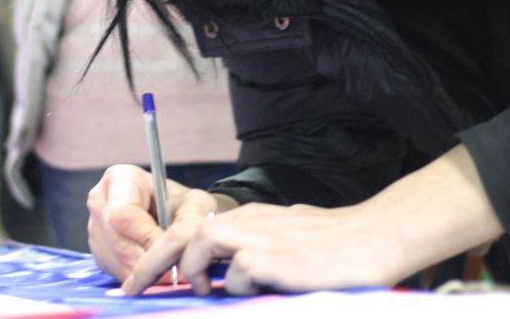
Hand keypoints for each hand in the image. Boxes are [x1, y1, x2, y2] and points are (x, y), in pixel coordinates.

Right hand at [86, 164, 223, 282]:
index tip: (170, 246)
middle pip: (117, 241)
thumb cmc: (184, 202)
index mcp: (118, 178)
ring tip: (170, 270)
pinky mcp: (100, 253)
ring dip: (146, 273)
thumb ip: (187, 221)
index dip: (146, 236)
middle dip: (148, 259)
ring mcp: (95, 229)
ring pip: (117, 261)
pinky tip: (158, 271)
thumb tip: (177, 250)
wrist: (178, 213)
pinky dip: (140, 278)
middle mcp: (99, 202)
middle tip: (175, 267)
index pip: (123, 214)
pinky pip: (117, 272)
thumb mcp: (194, 203)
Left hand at [124, 201, 406, 295]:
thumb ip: (259, 249)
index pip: (192, 228)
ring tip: (200, 291)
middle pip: (182, 232)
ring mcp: (259, 237)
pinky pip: (237, 274)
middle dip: (152, 261)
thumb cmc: (338, 242)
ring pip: (201, 244)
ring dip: (193, 272)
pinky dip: (237, 288)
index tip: (143, 277)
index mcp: (249, 218)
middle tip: (132, 288)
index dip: (163, 252)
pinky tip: (256, 292)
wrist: (377, 236)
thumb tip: (237, 272)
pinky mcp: (272, 258)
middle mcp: (248, 221)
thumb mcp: (289, 237)